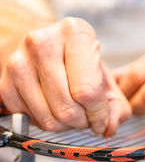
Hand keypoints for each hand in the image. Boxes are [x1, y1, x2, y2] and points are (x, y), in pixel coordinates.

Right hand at [0, 17, 130, 134]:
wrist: (41, 44)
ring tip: (73, 112)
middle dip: (83, 122)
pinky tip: (54, 108)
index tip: (102, 119)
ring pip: (49, 119)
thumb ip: (117, 105)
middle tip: (88, 118)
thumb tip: (110, 127)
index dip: (98, 114)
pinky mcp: (4, 82)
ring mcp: (19, 62)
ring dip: (66, 126)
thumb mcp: (106, 76)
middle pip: (67, 108)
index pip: (87, 92)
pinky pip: (31, 120)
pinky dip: (47, 123)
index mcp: (75, 34)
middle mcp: (43, 44)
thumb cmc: (76, 60)